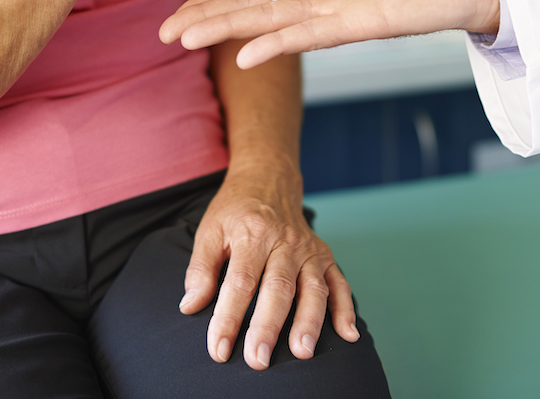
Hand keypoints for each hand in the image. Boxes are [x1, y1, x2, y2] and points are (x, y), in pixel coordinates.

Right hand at [160, 0, 500, 67]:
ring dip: (228, 33)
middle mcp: (319, 5)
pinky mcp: (358, 23)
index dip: (218, 1)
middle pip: (252, 12)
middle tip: (163, 33)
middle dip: (208, 22)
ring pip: (270, 24)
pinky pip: (310, 34)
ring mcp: (335, 16)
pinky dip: (277, 43)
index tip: (181, 9)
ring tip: (185, 40)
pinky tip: (244, 55)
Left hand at [179, 162, 357, 369]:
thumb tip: (190, 306)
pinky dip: (346, 309)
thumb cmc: (236, 210)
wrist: (268, 179)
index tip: (218, 348)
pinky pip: (339, 283)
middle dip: (268, 326)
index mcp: (252, 235)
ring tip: (303, 352)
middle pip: (278, 288)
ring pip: (312, 288)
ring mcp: (309, 250)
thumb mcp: (210, 231)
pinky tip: (349, 334)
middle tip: (258, 359)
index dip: (228, 318)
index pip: (240, 282)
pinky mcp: (325, 256)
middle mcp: (285, 242)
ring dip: (309, 322)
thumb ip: (200, 269)